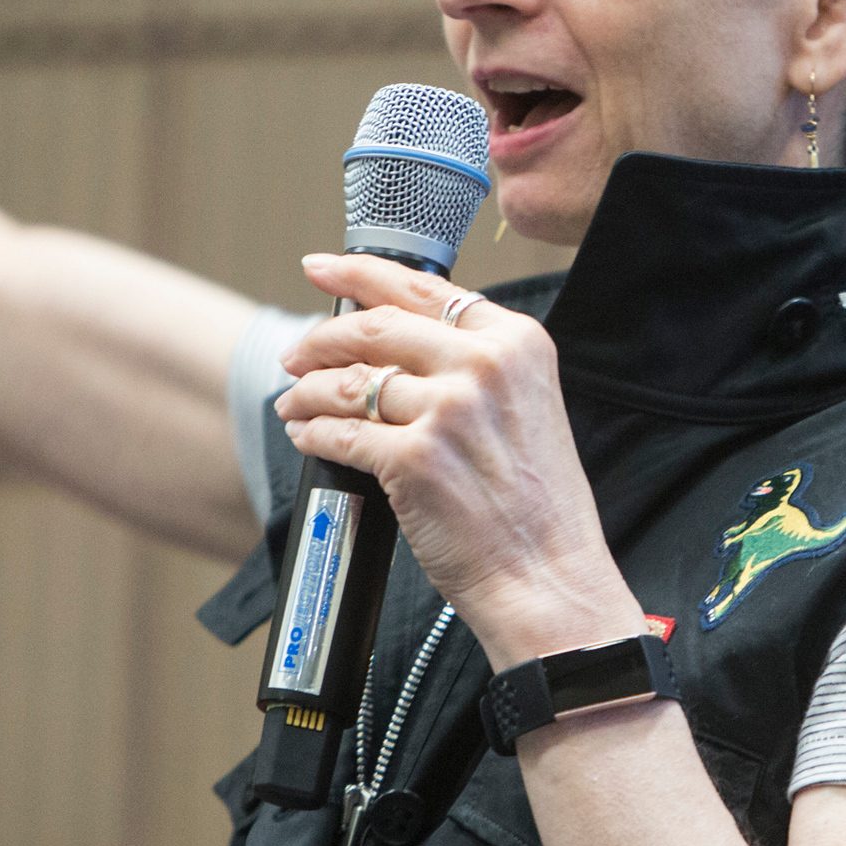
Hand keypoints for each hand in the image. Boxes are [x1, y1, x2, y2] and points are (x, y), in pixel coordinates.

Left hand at [276, 255, 644, 665]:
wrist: (551, 576)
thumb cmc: (538, 504)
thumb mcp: (527, 406)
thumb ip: (477, 364)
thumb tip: (393, 338)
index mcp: (516, 342)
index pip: (425, 287)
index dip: (360, 273)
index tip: (323, 268)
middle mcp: (484, 366)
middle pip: (376, 326)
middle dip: (321, 337)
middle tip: (295, 352)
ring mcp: (448, 411)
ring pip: (349, 382)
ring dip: (308, 392)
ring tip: (295, 402)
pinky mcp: (415, 460)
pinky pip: (340, 434)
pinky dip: (312, 433)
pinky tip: (306, 436)